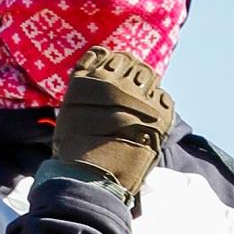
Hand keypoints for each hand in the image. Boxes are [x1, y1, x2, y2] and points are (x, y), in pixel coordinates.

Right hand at [47, 48, 172, 200]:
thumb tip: (104, 74)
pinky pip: (163, 98)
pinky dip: (159, 106)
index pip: (105, 54)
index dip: (110, 64)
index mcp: (86, 79)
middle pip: (130, 62)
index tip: (111, 77)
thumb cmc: (76, 152)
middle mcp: (113, 82)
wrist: (92, 180)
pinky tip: (149, 121)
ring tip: (139, 110)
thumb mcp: (70, 113)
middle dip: (131, 75)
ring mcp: (139, 96)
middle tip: (129, 95)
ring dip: (146, 88)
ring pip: (149, 76)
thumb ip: (87, 90)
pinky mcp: (159, 113)